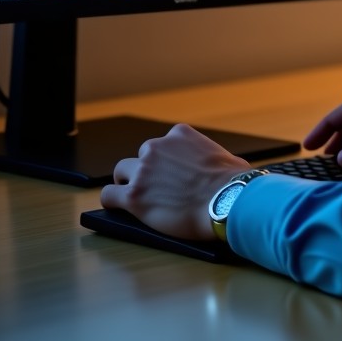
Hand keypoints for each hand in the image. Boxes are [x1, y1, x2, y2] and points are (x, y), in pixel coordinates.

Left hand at [100, 124, 249, 238]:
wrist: (226, 201)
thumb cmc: (232, 182)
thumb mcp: (225, 156)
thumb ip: (212, 157)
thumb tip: (223, 166)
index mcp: (179, 134)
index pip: (164, 143)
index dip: (167, 159)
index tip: (172, 172)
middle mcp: (157, 148)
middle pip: (141, 156)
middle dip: (147, 169)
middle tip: (157, 186)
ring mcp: (143, 172)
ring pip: (121, 171)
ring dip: (127, 182)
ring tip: (136, 195)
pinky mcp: (133, 196)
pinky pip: (109, 195)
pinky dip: (112, 200)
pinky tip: (118, 206)